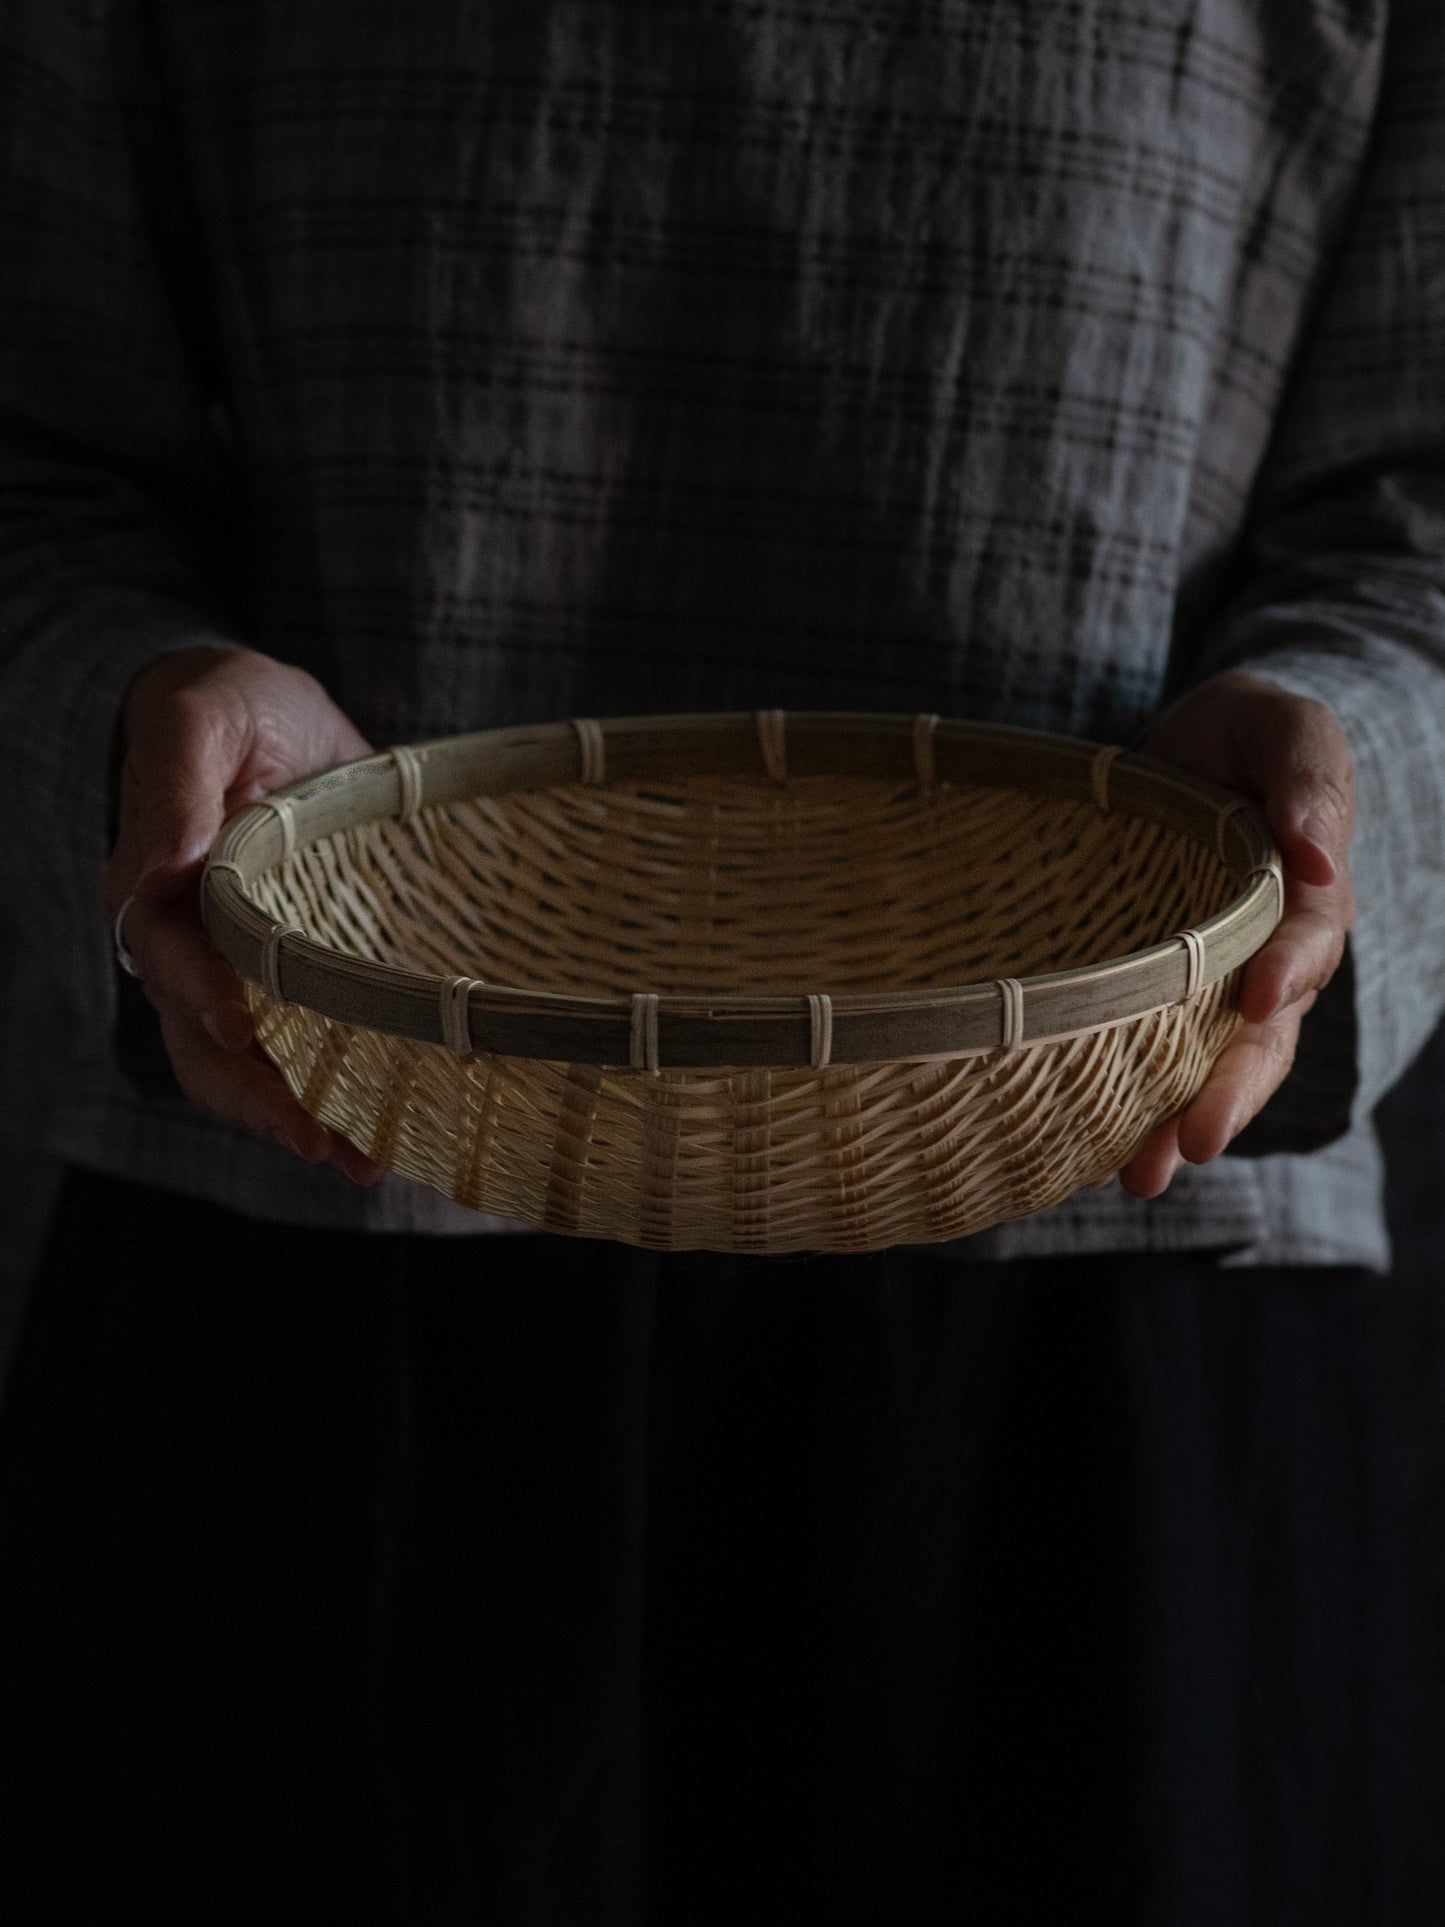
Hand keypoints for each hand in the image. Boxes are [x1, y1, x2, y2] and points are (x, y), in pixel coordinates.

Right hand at [101, 645, 385, 1183]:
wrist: (270, 717)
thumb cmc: (230, 706)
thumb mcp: (204, 713)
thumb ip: (176, 780)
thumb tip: (157, 865)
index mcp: (155, 886)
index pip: (165, 957)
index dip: (200, 996)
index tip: (240, 1030)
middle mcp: (188, 948)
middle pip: (204, 1046)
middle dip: (258, 1102)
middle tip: (320, 1142)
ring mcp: (240, 975)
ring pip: (249, 1071)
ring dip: (299, 1121)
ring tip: (362, 1164)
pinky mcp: (296, 983)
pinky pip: (303, 1054)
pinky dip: (338, 1099)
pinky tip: (383, 1139)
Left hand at [1116, 669, 1355, 1197]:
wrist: (1196, 747)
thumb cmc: (1246, 734)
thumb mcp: (1283, 727)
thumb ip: (1307, 777)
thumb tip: (1317, 849)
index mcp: (1308, 896)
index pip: (1307, 945)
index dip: (1287, 972)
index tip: (1261, 997)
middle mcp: (1271, 957)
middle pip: (1263, 1039)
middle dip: (1232, 1093)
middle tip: (1198, 1142)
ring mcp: (1218, 986)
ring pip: (1212, 1069)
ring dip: (1179, 1126)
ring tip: (1142, 1179)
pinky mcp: (1162, 996)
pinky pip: (1157, 1059)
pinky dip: (1133, 1109)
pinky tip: (1097, 1157)